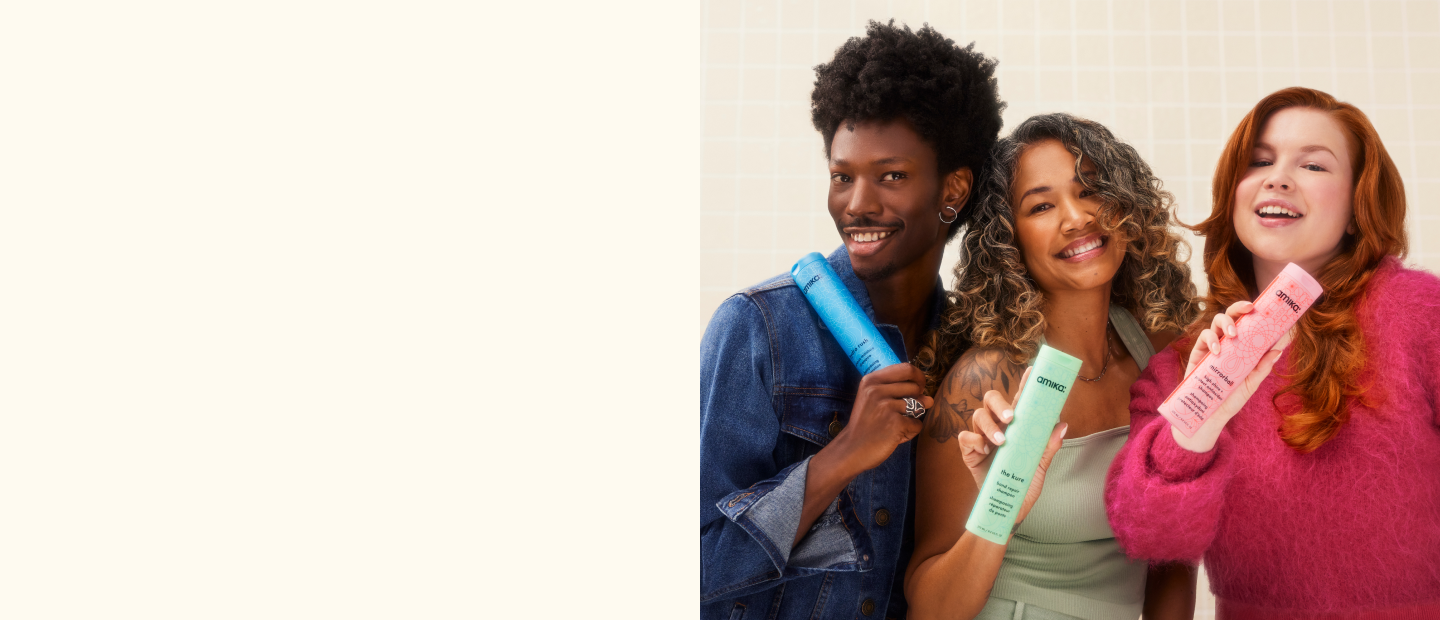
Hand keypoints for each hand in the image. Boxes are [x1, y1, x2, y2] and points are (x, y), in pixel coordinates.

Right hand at [827, 362, 929, 477]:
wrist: (851, 449)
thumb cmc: (865, 424)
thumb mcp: (873, 400)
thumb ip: (899, 394)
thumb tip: (929, 399)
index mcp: (871, 380)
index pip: (906, 368)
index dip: (918, 377)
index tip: (919, 387)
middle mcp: (877, 390)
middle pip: (915, 387)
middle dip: (917, 400)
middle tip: (904, 412)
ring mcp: (887, 406)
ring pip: (919, 406)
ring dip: (913, 418)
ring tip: (896, 425)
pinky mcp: (895, 423)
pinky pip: (917, 424)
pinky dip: (910, 432)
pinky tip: (895, 436)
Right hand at [956, 367, 1067, 529]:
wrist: (1008, 510)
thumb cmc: (1023, 486)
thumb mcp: (1039, 466)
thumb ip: (1049, 446)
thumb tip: (1062, 425)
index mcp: (1016, 426)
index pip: (1019, 400)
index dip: (1025, 384)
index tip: (1033, 372)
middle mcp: (997, 427)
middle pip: (991, 400)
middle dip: (1000, 404)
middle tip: (1011, 417)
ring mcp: (982, 438)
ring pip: (978, 416)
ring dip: (989, 425)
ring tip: (1001, 441)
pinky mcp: (969, 452)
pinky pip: (965, 438)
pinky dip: (974, 440)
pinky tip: (984, 450)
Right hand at [1173, 301, 1294, 452]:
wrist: (1211, 414)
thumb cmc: (1232, 398)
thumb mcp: (1251, 383)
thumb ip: (1263, 366)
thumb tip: (1278, 350)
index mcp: (1240, 347)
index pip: (1246, 325)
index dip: (1253, 314)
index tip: (1264, 307)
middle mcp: (1226, 343)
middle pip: (1230, 317)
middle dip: (1238, 308)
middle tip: (1249, 308)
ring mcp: (1212, 347)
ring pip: (1215, 323)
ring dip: (1226, 322)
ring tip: (1234, 335)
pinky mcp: (1198, 353)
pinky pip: (1203, 338)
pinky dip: (1211, 339)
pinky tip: (1218, 350)